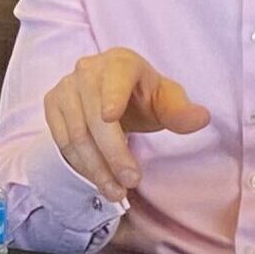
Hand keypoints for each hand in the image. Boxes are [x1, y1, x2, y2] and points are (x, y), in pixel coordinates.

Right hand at [44, 47, 210, 201]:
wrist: (111, 96)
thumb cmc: (143, 98)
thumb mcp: (167, 102)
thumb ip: (182, 112)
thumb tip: (201, 118)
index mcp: (120, 62)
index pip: (115, 78)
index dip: (112, 96)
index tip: (110, 116)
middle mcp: (88, 69)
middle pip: (94, 116)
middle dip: (113, 153)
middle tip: (131, 181)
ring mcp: (66, 86)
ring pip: (76, 133)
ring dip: (95, 167)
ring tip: (116, 191)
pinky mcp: (53, 103)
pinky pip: (62, 140)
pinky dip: (80, 164)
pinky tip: (99, 179)